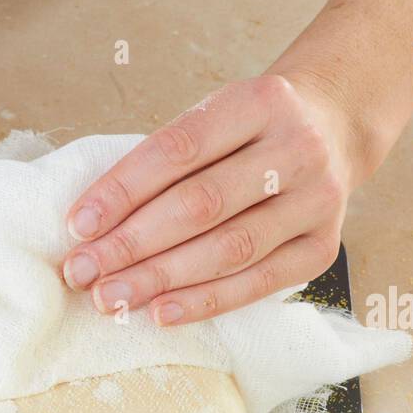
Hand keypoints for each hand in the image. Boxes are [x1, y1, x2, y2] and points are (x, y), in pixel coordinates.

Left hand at [62, 74, 358, 325]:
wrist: (335, 128)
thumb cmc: (248, 132)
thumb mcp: (214, 118)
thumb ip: (165, 161)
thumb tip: (93, 225)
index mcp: (260, 101)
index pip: (178, 149)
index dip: (123, 190)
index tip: (78, 225)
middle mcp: (296, 148)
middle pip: (200, 205)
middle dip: (131, 244)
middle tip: (82, 273)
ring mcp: (317, 200)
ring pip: (228, 249)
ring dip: (160, 278)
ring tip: (110, 298)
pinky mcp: (323, 247)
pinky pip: (257, 283)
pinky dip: (204, 301)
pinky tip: (161, 312)